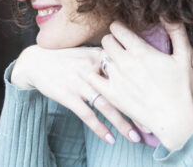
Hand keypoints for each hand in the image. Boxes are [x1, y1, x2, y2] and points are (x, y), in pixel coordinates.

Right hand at [12, 45, 141, 143]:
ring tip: (135, 137)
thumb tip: (131, 71)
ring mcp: (79, 82)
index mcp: (99, 55)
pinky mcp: (68, 95)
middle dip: (137, 110)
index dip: (142, 89)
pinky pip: (87, 115)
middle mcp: (91, 68)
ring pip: (106, 106)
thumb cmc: (65, 59)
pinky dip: (99, 128)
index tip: (156, 102)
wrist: (35, 62)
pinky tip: (110, 139)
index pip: (125, 73)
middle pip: (120, 92)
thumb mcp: (86, 52)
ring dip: (122, 123)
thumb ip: (106, 60)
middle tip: (152, 125)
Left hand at [84, 20, 192, 149]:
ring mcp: (116, 79)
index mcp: (140, 51)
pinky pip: (93, 78)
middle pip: (106, 41)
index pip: (117, 29)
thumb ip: (177, 32)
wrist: (176, 120)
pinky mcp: (111, 95)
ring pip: (100, 58)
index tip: (123, 30)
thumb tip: (168, 12)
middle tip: (119, 45)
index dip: (119, 27)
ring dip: (106, 57)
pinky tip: (100, 74)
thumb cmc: (183, 89)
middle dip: (112, 40)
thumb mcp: (186, 57)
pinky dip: (93, 73)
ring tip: (114, 61)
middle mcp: (124, 63)